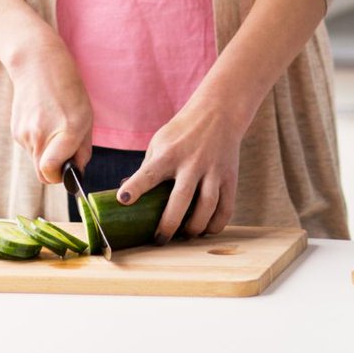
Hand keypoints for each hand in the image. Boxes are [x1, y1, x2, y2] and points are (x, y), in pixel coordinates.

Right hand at [8, 34, 92, 185]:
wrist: (38, 65)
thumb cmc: (68, 89)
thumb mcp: (87, 116)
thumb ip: (82, 149)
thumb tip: (77, 171)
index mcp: (67, 131)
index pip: (51, 172)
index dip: (59, 177)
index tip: (67, 169)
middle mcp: (42, 135)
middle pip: (43, 172)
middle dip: (55, 168)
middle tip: (65, 148)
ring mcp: (25, 133)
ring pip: (36, 160)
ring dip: (47, 152)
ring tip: (54, 126)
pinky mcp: (15, 131)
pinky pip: (29, 147)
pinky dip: (37, 141)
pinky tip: (43, 120)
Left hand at [116, 92, 244, 240]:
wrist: (219, 112)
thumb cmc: (183, 131)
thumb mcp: (160, 142)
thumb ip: (147, 168)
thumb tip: (126, 197)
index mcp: (169, 153)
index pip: (149, 172)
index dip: (135, 187)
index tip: (123, 200)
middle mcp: (192, 162)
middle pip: (181, 199)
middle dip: (169, 225)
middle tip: (160, 240)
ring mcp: (213, 170)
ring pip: (207, 207)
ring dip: (194, 228)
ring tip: (185, 236)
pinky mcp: (230, 176)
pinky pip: (226, 208)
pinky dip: (216, 225)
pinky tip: (206, 230)